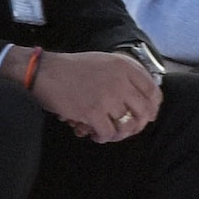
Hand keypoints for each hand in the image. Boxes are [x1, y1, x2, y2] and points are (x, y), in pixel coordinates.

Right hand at [27, 48, 161, 142]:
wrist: (44, 72)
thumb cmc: (72, 68)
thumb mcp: (104, 62)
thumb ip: (124, 75)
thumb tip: (142, 98)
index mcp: (124, 66)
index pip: (152, 90)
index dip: (153, 107)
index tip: (148, 115)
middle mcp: (120, 80)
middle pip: (144, 111)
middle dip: (137, 124)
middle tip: (127, 129)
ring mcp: (107, 97)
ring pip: (127, 125)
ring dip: (118, 133)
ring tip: (109, 133)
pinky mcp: (93, 111)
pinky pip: (108, 133)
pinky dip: (102, 137)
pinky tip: (94, 134)